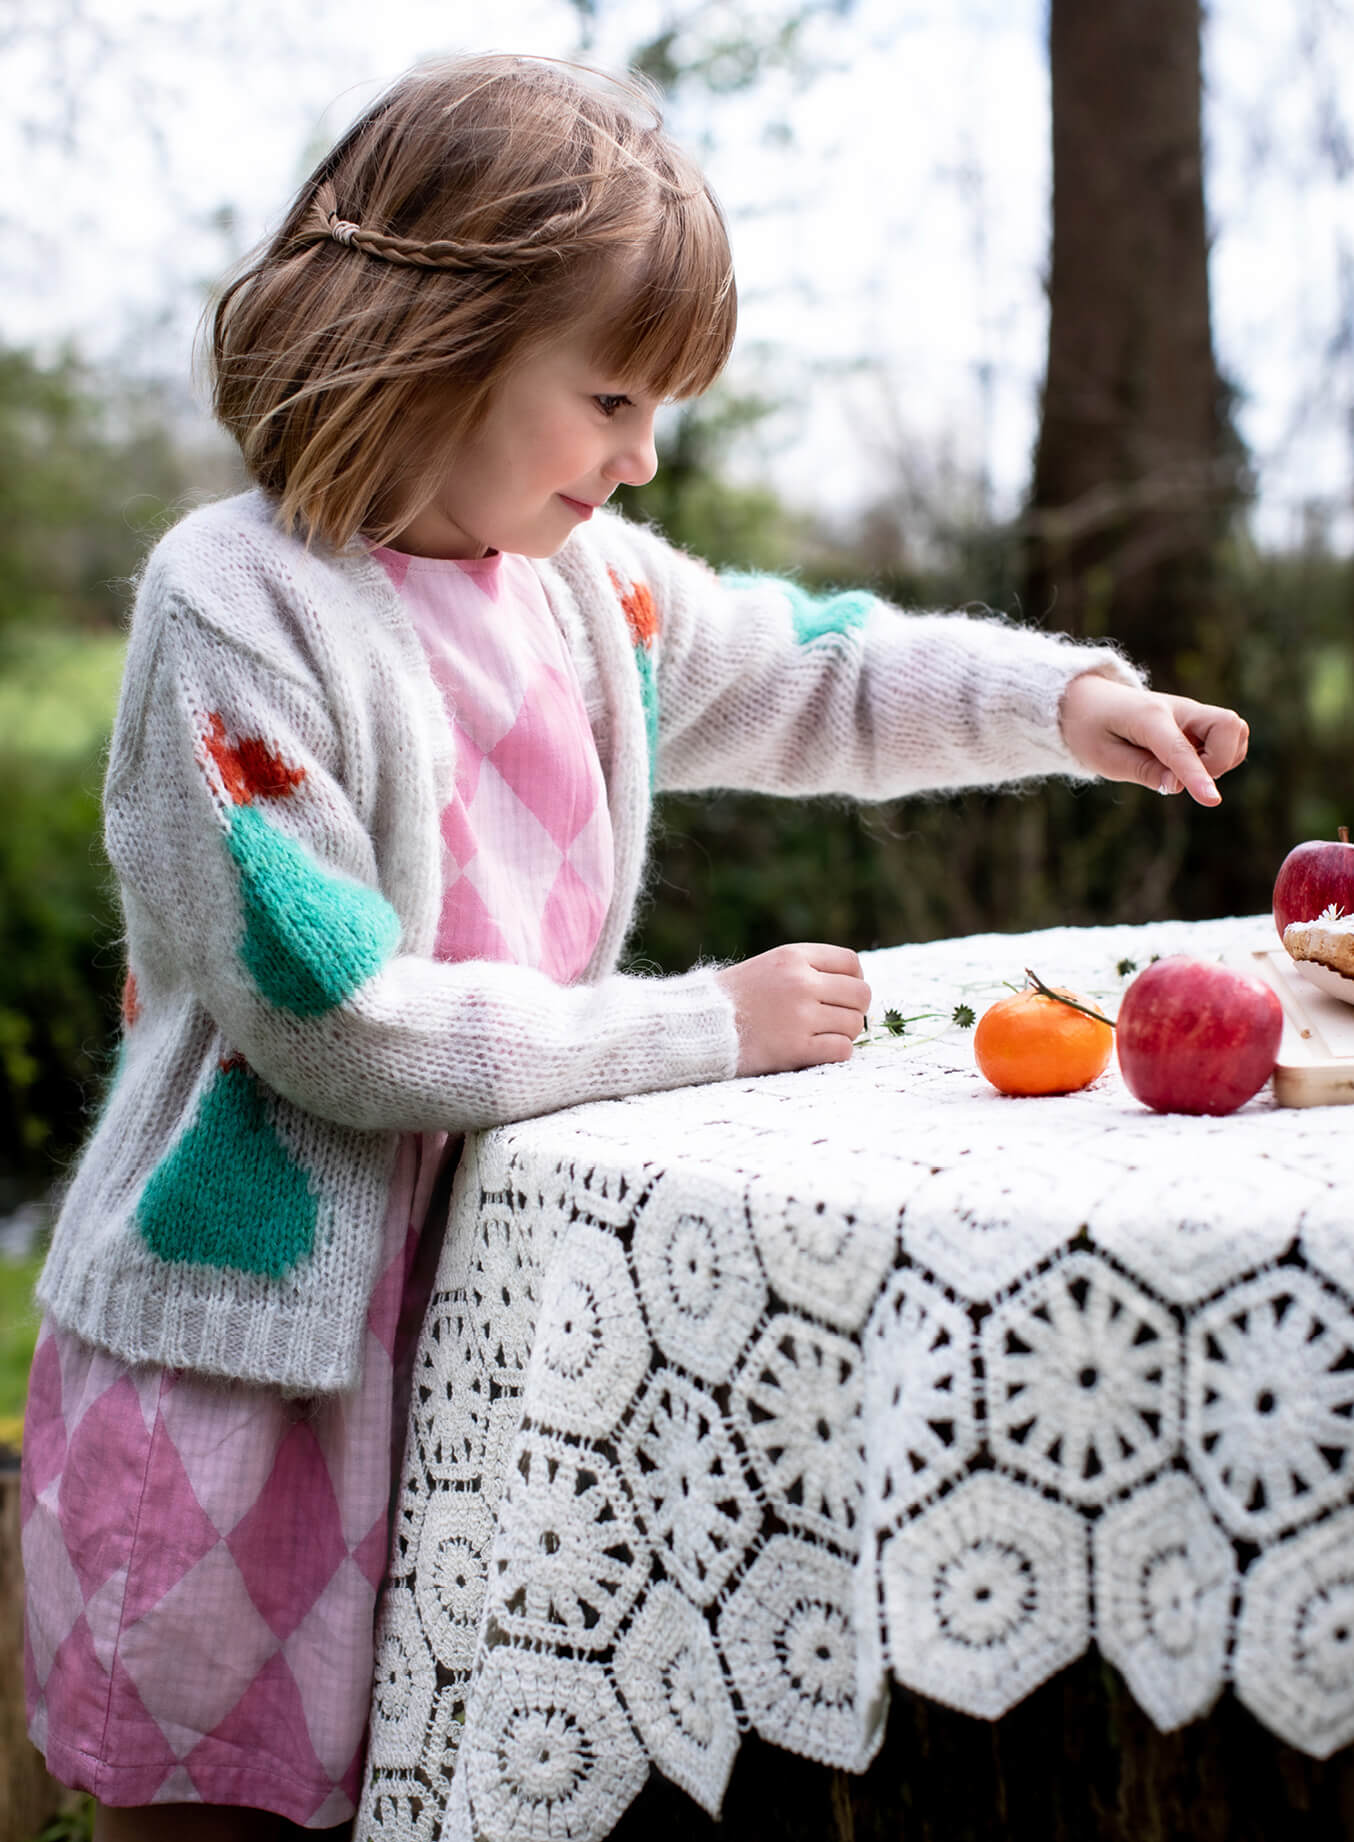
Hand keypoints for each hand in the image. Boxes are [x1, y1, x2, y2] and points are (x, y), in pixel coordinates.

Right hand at [716, 943, 870, 1076]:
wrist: (699, 1027)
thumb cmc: (735, 998)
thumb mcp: (769, 966)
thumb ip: (807, 968)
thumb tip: (855, 982)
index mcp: (793, 957)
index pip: (851, 962)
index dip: (855, 978)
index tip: (843, 993)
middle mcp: (800, 983)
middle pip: (860, 993)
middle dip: (855, 1007)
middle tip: (838, 1017)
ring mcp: (800, 1016)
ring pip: (853, 1023)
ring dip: (845, 1032)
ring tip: (824, 1034)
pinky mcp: (796, 1048)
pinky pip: (842, 1049)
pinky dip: (837, 1052)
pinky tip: (819, 1050)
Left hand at [1059, 673, 1248, 805]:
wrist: (1089, 700)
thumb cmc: (1093, 730)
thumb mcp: (1104, 757)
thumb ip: (1143, 771)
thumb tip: (1178, 786)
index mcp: (1148, 716)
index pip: (1180, 749)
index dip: (1197, 776)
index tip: (1212, 801)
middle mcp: (1179, 709)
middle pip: (1229, 727)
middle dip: (1219, 762)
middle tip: (1181, 774)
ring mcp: (1192, 712)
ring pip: (1236, 731)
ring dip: (1222, 759)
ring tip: (1182, 767)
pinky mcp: (1198, 720)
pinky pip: (1230, 737)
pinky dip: (1220, 755)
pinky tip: (1189, 761)